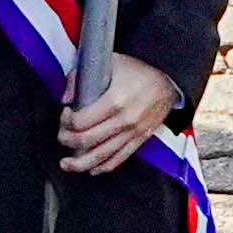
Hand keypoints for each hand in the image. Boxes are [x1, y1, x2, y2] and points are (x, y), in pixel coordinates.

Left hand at [56, 55, 176, 173]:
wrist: (169, 79)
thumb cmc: (139, 70)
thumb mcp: (110, 63)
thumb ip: (82, 78)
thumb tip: (65, 98)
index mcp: (115, 101)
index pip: (81, 121)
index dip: (66, 121)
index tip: (65, 114)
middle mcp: (124, 120)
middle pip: (86, 141)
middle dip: (68, 140)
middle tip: (62, 136)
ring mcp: (133, 133)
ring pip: (101, 156)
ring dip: (80, 163)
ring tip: (66, 164)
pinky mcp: (140, 139)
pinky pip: (119, 158)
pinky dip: (103, 167)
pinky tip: (91, 168)